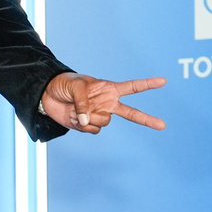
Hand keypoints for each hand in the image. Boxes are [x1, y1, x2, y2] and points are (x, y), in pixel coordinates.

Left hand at [41, 72, 165, 133]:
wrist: (48, 95)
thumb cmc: (65, 84)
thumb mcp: (76, 86)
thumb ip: (84, 103)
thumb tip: (87, 121)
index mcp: (108, 89)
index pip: (131, 87)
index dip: (147, 84)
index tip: (163, 81)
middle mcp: (107, 104)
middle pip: (132, 114)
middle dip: (147, 120)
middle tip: (163, 125)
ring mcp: (98, 115)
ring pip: (104, 122)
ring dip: (90, 116)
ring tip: (77, 108)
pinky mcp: (88, 125)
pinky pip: (91, 129)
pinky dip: (81, 124)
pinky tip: (73, 116)